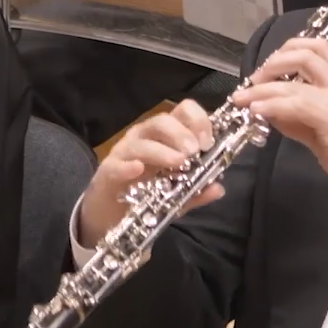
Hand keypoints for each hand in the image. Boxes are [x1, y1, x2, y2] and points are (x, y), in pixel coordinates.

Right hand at [75, 101, 224, 244]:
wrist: (111, 215)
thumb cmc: (146, 196)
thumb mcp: (177, 196)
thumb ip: (197, 191)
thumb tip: (219, 189)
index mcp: (165, 136)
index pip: (182, 112)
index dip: (198, 121)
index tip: (208, 142)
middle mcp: (144, 137)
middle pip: (161, 121)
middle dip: (181, 133)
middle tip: (194, 151)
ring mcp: (124, 152)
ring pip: (141, 142)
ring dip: (161, 151)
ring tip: (178, 163)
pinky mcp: (108, 172)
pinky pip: (116, 165)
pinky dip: (128, 166)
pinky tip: (138, 170)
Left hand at [231, 38, 327, 201]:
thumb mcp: (321, 130)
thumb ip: (295, 117)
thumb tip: (266, 109)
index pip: (317, 48)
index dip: (288, 50)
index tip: (268, 67)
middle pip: (306, 52)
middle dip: (273, 62)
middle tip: (255, 80)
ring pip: (295, 81)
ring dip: (263, 87)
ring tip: (243, 98)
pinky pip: (295, 103)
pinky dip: (271, 104)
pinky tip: (257, 110)